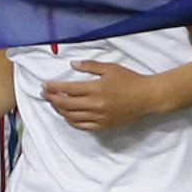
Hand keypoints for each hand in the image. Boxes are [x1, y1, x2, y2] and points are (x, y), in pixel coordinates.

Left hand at [40, 59, 159, 133]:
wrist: (147, 97)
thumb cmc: (130, 80)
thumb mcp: (110, 68)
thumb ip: (90, 66)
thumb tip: (72, 64)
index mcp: (96, 89)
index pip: (68, 89)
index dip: (53, 87)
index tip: (45, 85)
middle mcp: (95, 105)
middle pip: (66, 104)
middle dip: (52, 99)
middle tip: (44, 94)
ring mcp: (99, 117)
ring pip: (72, 117)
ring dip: (59, 110)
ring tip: (54, 103)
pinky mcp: (104, 125)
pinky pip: (82, 126)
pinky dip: (71, 121)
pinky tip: (67, 116)